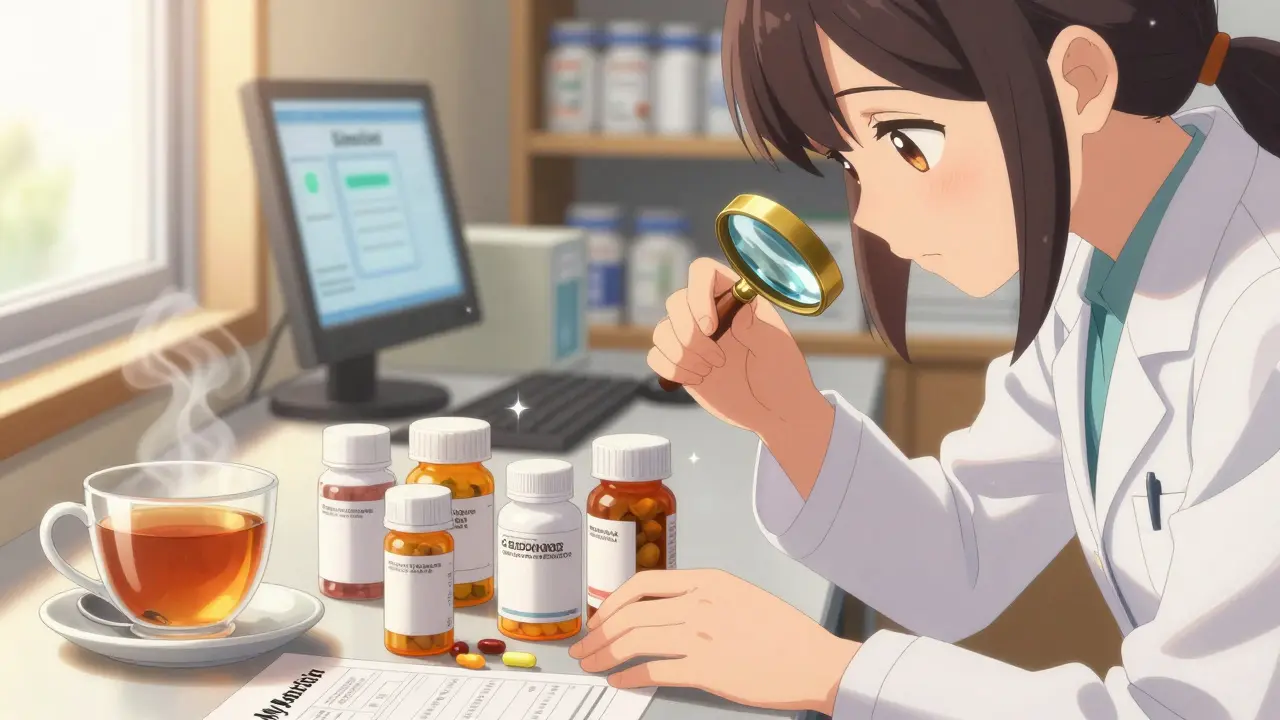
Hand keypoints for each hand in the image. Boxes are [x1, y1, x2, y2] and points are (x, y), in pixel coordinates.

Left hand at [568, 569, 859, 713]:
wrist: (815, 661)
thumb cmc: (785, 634)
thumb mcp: (741, 596)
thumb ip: (703, 597)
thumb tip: (664, 612)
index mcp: (708, 581)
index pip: (642, 583)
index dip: (612, 602)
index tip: (599, 619)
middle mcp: (699, 603)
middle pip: (629, 614)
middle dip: (597, 634)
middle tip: (583, 649)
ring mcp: (701, 635)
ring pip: (632, 641)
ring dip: (604, 656)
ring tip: (591, 666)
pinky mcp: (706, 669)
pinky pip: (652, 671)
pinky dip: (628, 677)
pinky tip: (619, 682)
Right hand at [648, 258, 828, 441]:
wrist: (773, 409)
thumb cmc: (782, 374)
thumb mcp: (777, 348)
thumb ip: (758, 327)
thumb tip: (736, 313)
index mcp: (734, 297)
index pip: (702, 272)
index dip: (698, 294)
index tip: (710, 327)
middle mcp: (709, 311)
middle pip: (676, 301)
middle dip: (690, 335)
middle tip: (718, 360)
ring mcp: (692, 336)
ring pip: (661, 330)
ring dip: (682, 355)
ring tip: (709, 371)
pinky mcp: (680, 361)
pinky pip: (655, 356)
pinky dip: (671, 369)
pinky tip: (696, 379)